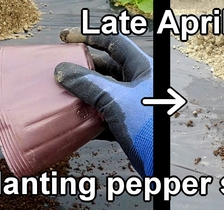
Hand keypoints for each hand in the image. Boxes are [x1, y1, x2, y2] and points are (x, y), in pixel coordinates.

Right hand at [55, 28, 152, 176]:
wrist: (162, 162)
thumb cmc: (148, 127)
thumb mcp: (115, 101)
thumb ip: (88, 84)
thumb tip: (63, 71)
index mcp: (144, 69)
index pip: (115, 43)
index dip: (91, 37)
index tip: (68, 38)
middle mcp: (141, 84)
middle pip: (108, 67)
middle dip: (84, 68)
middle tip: (62, 68)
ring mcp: (135, 105)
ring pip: (105, 92)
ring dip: (85, 93)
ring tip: (63, 93)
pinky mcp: (130, 124)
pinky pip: (105, 114)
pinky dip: (90, 116)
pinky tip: (76, 120)